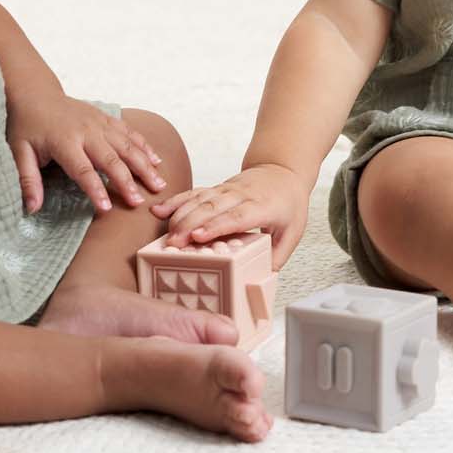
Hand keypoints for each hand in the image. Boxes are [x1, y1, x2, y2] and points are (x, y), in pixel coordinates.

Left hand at [7, 96, 165, 213]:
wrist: (35, 93)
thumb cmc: (26, 125)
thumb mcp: (20, 152)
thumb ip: (28, 180)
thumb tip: (32, 208)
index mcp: (64, 141)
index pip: (82, 169)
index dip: (95, 189)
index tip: (107, 208)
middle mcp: (86, 131)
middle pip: (111, 158)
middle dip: (127, 181)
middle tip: (139, 202)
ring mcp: (99, 122)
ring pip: (126, 145)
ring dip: (144, 165)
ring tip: (158, 184)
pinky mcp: (106, 118)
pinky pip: (129, 132)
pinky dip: (144, 145)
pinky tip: (156, 159)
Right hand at [150, 164, 309, 267]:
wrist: (284, 171)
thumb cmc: (289, 203)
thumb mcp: (293, 232)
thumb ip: (277, 257)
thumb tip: (259, 281)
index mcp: (262, 206)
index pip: (236, 216)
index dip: (216, 226)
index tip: (198, 237)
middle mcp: (241, 195)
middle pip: (212, 208)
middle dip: (190, 225)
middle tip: (174, 244)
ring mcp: (226, 189)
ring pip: (200, 200)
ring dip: (180, 216)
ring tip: (167, 236)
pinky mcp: (216, 188)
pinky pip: (194, 193)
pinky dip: (175, 201)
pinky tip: (159, 210)